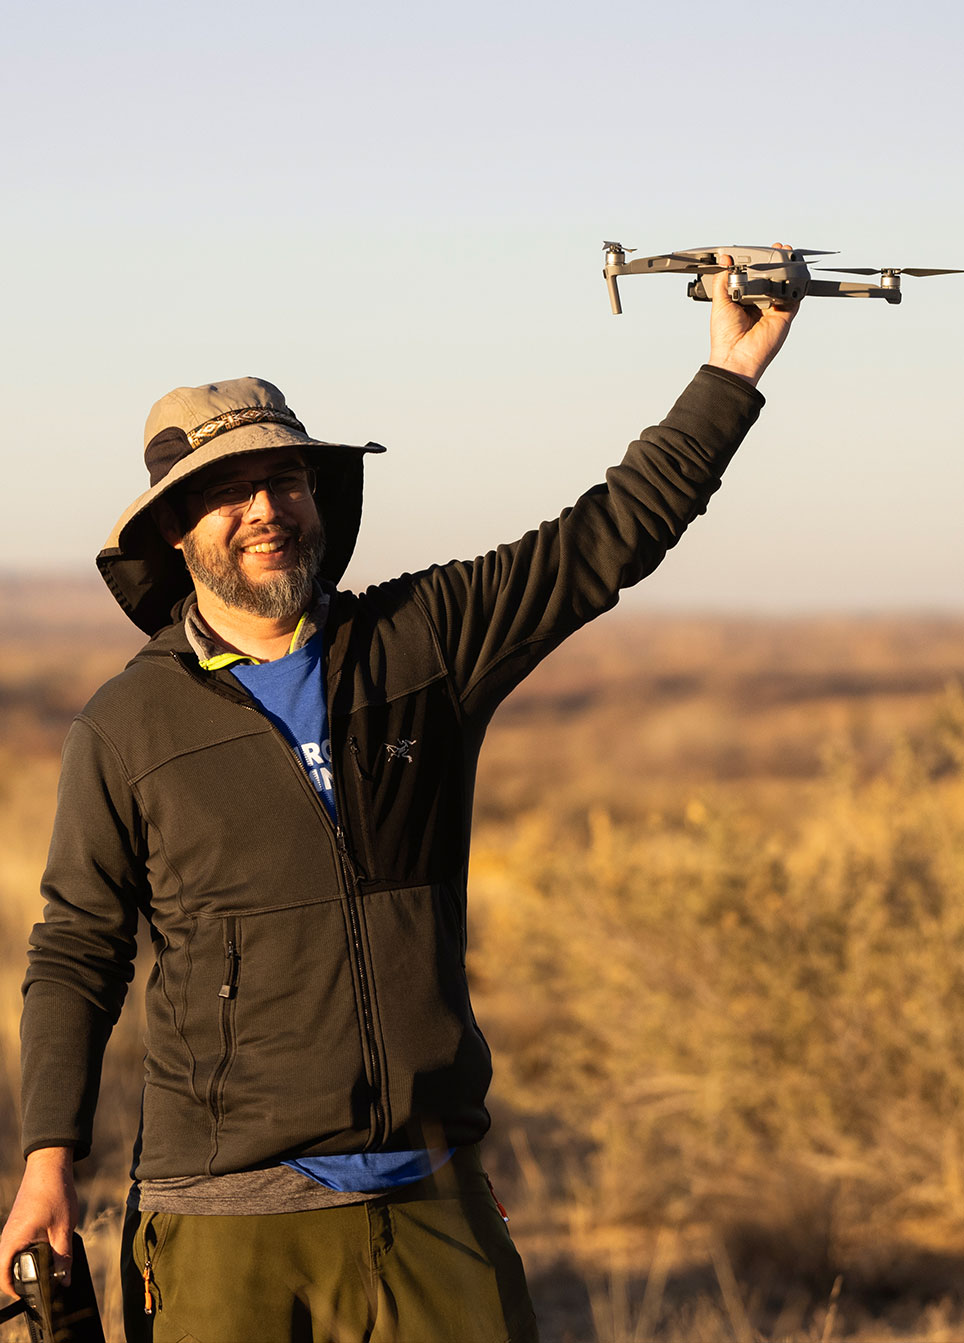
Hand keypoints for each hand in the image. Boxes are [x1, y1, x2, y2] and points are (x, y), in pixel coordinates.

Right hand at [0, 1148, 76, 1297]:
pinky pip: (20, 1245)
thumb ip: (63, 1257)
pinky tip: (48, 1251)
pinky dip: (31, 1252)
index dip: (15, 1292)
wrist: (49, 1165)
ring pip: (14, 1257)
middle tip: (45, 1286)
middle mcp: (8, 1237)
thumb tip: (64, 1282)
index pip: (3, 1277)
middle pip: (8, 1269)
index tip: (32, 1299)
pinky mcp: (19, 1224)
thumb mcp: (63, 1228)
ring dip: (29, 1265)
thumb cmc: (54, 1193)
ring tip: (49, 1270)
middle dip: (24, 1280)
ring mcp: (12, 1230)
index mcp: (13, 1241)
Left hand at [708, 248, 799, 386]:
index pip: (753, 277)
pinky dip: (796, 286)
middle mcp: (759, 303)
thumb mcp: (719, 302)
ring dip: (787, 270)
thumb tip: (725, 260)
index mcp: (744, 300)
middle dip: (775, 262)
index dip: (757, 263)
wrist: (736, 356)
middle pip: (770, 278)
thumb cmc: (725, 336)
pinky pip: (794, 298)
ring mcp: (773, 309)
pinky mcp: (784, 315)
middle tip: (776, 248)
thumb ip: (722, 280)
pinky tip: (793, 273)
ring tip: (786, 255)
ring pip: (783, 284)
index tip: (758, 251)